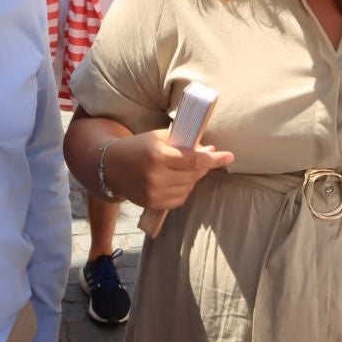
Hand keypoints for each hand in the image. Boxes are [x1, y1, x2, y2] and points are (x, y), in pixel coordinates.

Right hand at [104, 129, 234, 208]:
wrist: (112, 166)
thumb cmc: (139, 147)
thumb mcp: (159, 137)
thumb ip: (184, 142)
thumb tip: (209, 149)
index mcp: (159, 157)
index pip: (194, 161)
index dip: (214, 159)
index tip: (229, 156)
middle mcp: (157, 177)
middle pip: (194, 176)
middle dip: (203, 167)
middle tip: (204, 157)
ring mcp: (155, 194)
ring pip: (188, 188)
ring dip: (192, 178)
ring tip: (183, 168)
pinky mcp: (153, 204)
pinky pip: (180, 199)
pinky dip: (183, 190)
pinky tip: (175, 180)